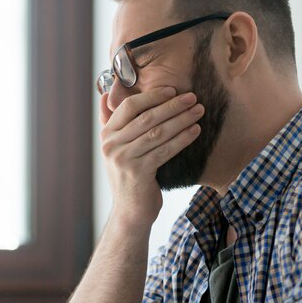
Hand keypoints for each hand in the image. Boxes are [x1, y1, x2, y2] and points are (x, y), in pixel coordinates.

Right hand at [99, 88, 203, 226]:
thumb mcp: (117, 149)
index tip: (172, 90)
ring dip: (181, 120)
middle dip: (172, 105)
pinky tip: (195, 132)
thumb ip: (111, 124)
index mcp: (107, 135)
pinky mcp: (138, 172)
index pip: (128, 106)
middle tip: (193, 98)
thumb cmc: (130, 177)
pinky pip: (164, 150)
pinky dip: (182, 139)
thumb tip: (104, 95)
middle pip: (146, 117)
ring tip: (198, 112)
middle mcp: (111, 145)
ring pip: (157, 132)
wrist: (130, 212)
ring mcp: (123, 159)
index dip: (152, 96)